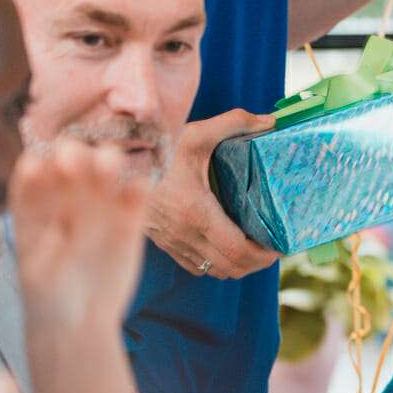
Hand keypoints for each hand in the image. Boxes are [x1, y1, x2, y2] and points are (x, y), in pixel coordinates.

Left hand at [13, 141, 149, 327]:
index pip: (35, 172)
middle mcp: (67, 199)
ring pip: (106, 172)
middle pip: (72, 164)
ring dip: (107, 162)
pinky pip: (136, 194)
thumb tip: (41, 174)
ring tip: (109, 165)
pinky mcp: (130, 220)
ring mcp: (100, 207)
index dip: (38, 163)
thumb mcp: (36, 263)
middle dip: (74, 155)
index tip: (39, 164)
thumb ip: (45, 225)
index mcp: (36, 206)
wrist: (79, 326)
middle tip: (75, 159)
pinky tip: (137, 186)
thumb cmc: (46, 296)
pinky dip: (139, 186)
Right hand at [143, 109, 279, 279]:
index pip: (238, 251)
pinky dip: (216, 264)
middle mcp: (184, 234)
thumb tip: (270, 121)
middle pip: (231, 268)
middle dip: (258, 262)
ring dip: (238, 266)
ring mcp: (172, 242)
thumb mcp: (195, 133)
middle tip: (274, 246)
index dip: (265, 255)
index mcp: (196, 212)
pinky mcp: (163, 243)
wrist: (111, 164)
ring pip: (214, 271)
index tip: (281, 244)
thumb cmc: (155, 148)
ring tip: (255, 247)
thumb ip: (234, 123)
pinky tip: (226, 246)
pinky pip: (196, 267)